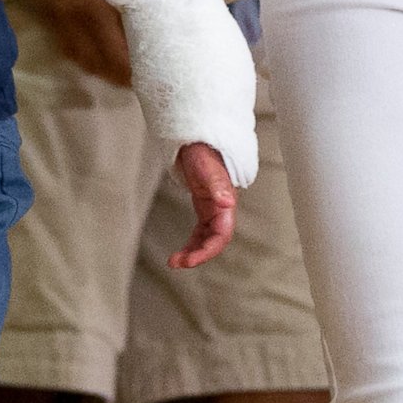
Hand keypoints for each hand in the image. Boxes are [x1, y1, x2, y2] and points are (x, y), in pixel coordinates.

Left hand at [169, 142, 236, 268]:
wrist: (197, 139)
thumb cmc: (203, 150)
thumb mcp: (207, 166)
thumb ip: (218, 183)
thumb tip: (228, 204)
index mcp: (226, 202)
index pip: (222, 234)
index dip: (208, 250)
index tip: (190, 260)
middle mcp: (222, 208)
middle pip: (215, 240)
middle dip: (199, 255)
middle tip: (177, 263)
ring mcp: (213, 209)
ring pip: (207, 238)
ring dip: (194, 252)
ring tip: (174, 262)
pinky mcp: (204, 207)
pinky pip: (200, 231)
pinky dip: (192, 243)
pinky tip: (179, 252)